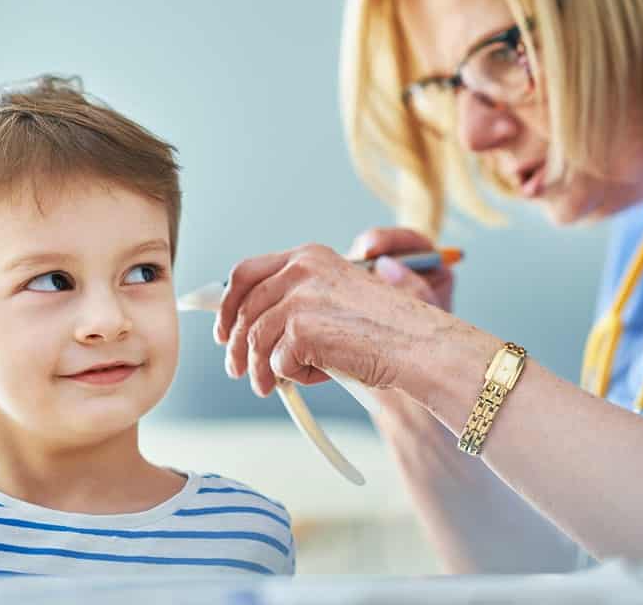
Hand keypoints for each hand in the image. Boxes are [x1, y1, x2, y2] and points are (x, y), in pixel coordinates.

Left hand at [214, 242, 464, 399]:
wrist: (419, 346)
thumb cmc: (386, 330)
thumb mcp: (335, 300)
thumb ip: (296, 303)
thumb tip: (249, 330)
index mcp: (308, 256)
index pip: (246, 273)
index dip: (227, 303)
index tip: (223, 329)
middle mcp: (300, 268)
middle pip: (243, 308)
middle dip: (235, 344)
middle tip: (236, 369)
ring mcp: (300, 297)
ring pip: (255, 339)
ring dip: (258, 369)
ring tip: (268, 387)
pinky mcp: (301, 329)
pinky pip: (277, 362)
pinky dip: (292, 377)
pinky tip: (315, 377)